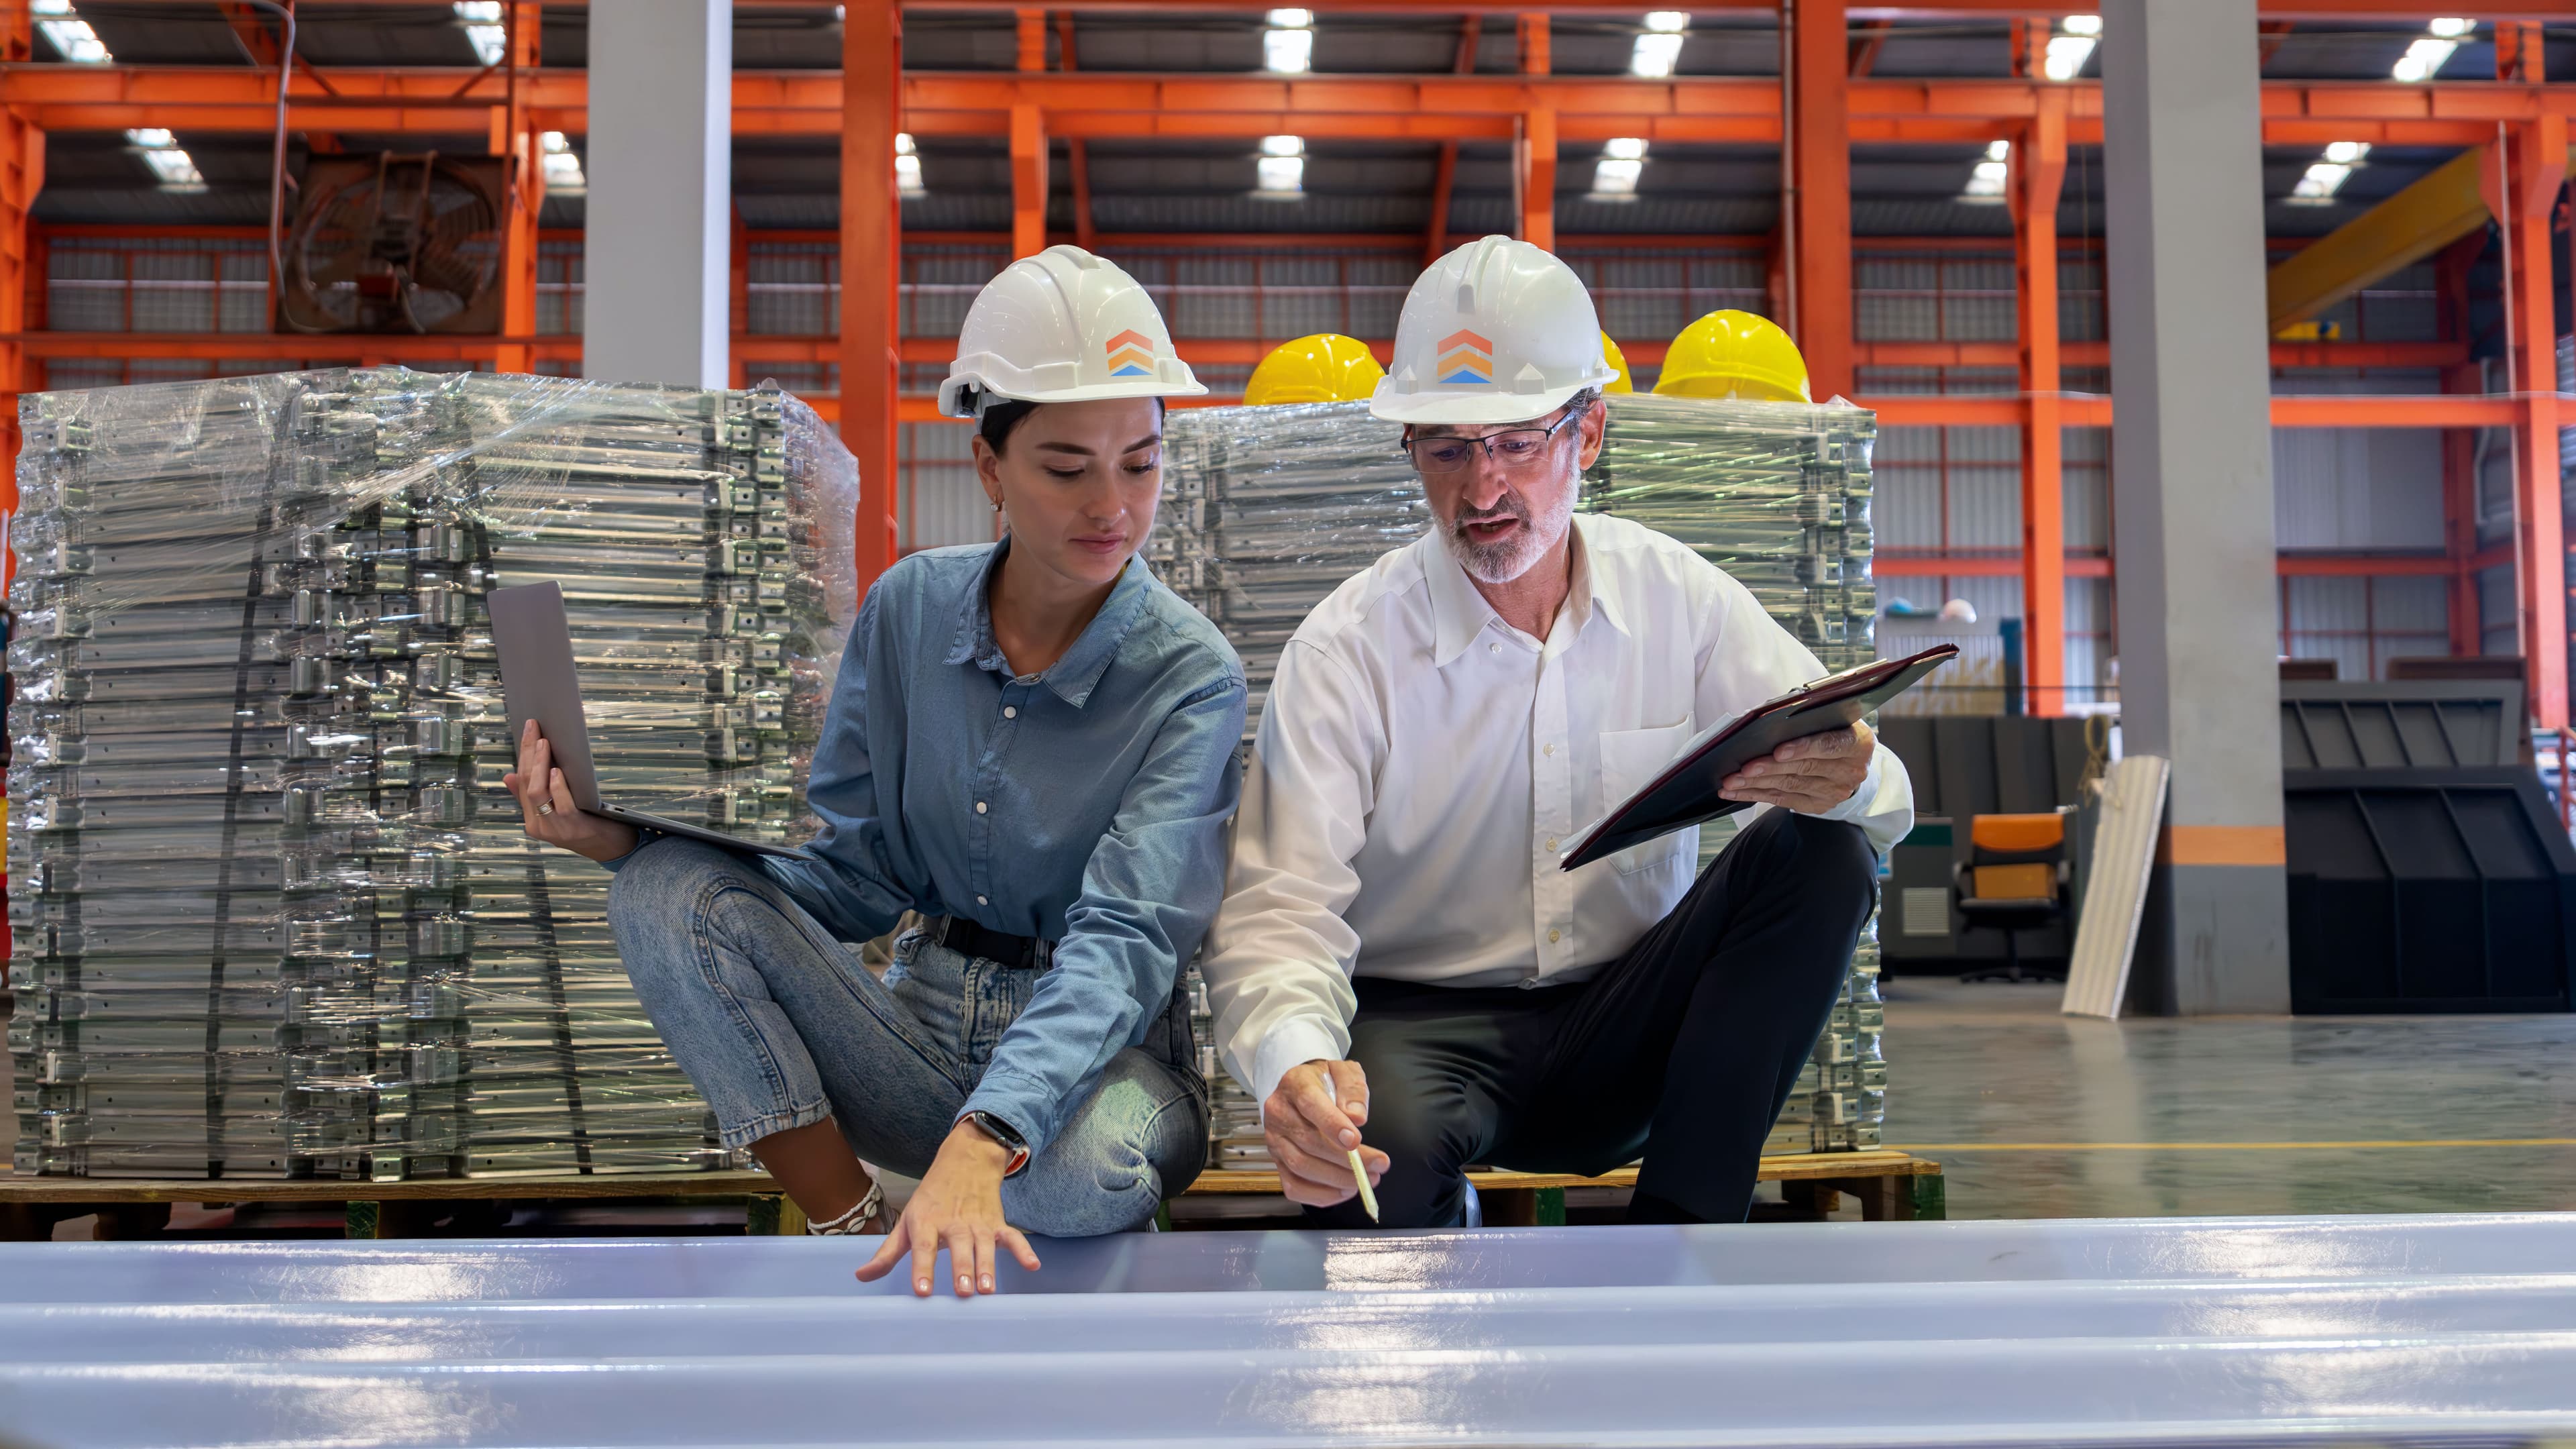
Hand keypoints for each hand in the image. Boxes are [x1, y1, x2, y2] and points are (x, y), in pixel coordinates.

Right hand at [501, 718, 639, 863]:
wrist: (610, 849)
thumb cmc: (586, 823)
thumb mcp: (557, 810)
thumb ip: (534, 796)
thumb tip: (509, 776)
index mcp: (532, 819)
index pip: (521, 781)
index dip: (524, 754)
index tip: (528, 730)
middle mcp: (538, 826)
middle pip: (527, 784)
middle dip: (530, 754)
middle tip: (535, 730)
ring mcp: (554, 829)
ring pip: (537, 794)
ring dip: (540, 766)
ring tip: (544, 745)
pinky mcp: (573, 829)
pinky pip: (562, 805)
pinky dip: (558, 787)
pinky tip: (557, 772)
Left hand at [855, 1120, 1040, 1297]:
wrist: (965, 1162)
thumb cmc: (931, 1199)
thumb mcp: (907, 1222)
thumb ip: (887, 1253)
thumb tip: (861, 1277)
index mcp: (927, 1222)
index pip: (923, 1247)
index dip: (922, 1268)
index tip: (922, 1291)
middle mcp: (953, 1222)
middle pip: (958, 1246)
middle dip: (962, 1269)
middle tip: (963, 1291)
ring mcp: (978, 1223)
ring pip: (984, 1244)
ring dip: (987, 1265)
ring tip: (988, 1289)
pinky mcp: (997, 1223)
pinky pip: (1012, 1237)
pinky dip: (1023, 1250)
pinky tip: (1032, 1266)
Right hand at [1261, 1059, 1387, 1208]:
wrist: (1298, 1087)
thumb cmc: (1324, 1080)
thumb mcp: (1344, 1071)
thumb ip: (1352, 1089)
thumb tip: (1356, 1118)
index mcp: (1295, 1085)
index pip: (1310, 1105)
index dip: (1332, 1125)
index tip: (1355, 1140)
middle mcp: (1279, 1113)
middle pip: (1309, 1141)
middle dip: (1346, 1159)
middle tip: (1376, 1166)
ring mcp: (1275, 1140)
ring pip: (1301, 1166)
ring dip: (1337, 1179)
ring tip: (1365, 1180)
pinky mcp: (1277, 1161)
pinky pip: (1294, 1186)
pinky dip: (1320, 1195)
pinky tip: (1344, 1191)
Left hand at [1720, 720, 1874, 814]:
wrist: (1851, 762)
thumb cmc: (1833, 731)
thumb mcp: (1832, 719)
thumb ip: (1810, 717)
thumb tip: (1770, 715)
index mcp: (1858, 743)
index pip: (1830, 745)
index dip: (1803, 748)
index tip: (1778, 750)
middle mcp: (1851, 771)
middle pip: (1804, 769)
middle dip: (1769, 768)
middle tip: (1742, 768)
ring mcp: (1835, 791)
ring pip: (1790, 786)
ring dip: (1757, 784)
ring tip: (1731, 781)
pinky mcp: (1819, 805)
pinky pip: (1783, 800)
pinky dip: (1756, 795)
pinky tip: (1735, 792)